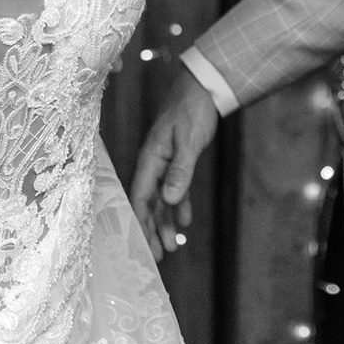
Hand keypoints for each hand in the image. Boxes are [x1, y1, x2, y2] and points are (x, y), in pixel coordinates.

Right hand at [131, 69, 220, 255]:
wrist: (203, 86)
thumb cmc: (192, 109)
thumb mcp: (188, 141)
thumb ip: (179, 171)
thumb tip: (168, 200)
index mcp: (150, 158)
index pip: (140, 196)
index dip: (140, 222)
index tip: (142, 245)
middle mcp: (153, 163)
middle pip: (148, 202)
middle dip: (151, 229)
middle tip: (158, 257)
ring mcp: (165, 162)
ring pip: (161, 198)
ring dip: (165, 221)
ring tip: (171, 246)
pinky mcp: (178, 160)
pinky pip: (175, 188)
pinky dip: (179, 205)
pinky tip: (184, 221)